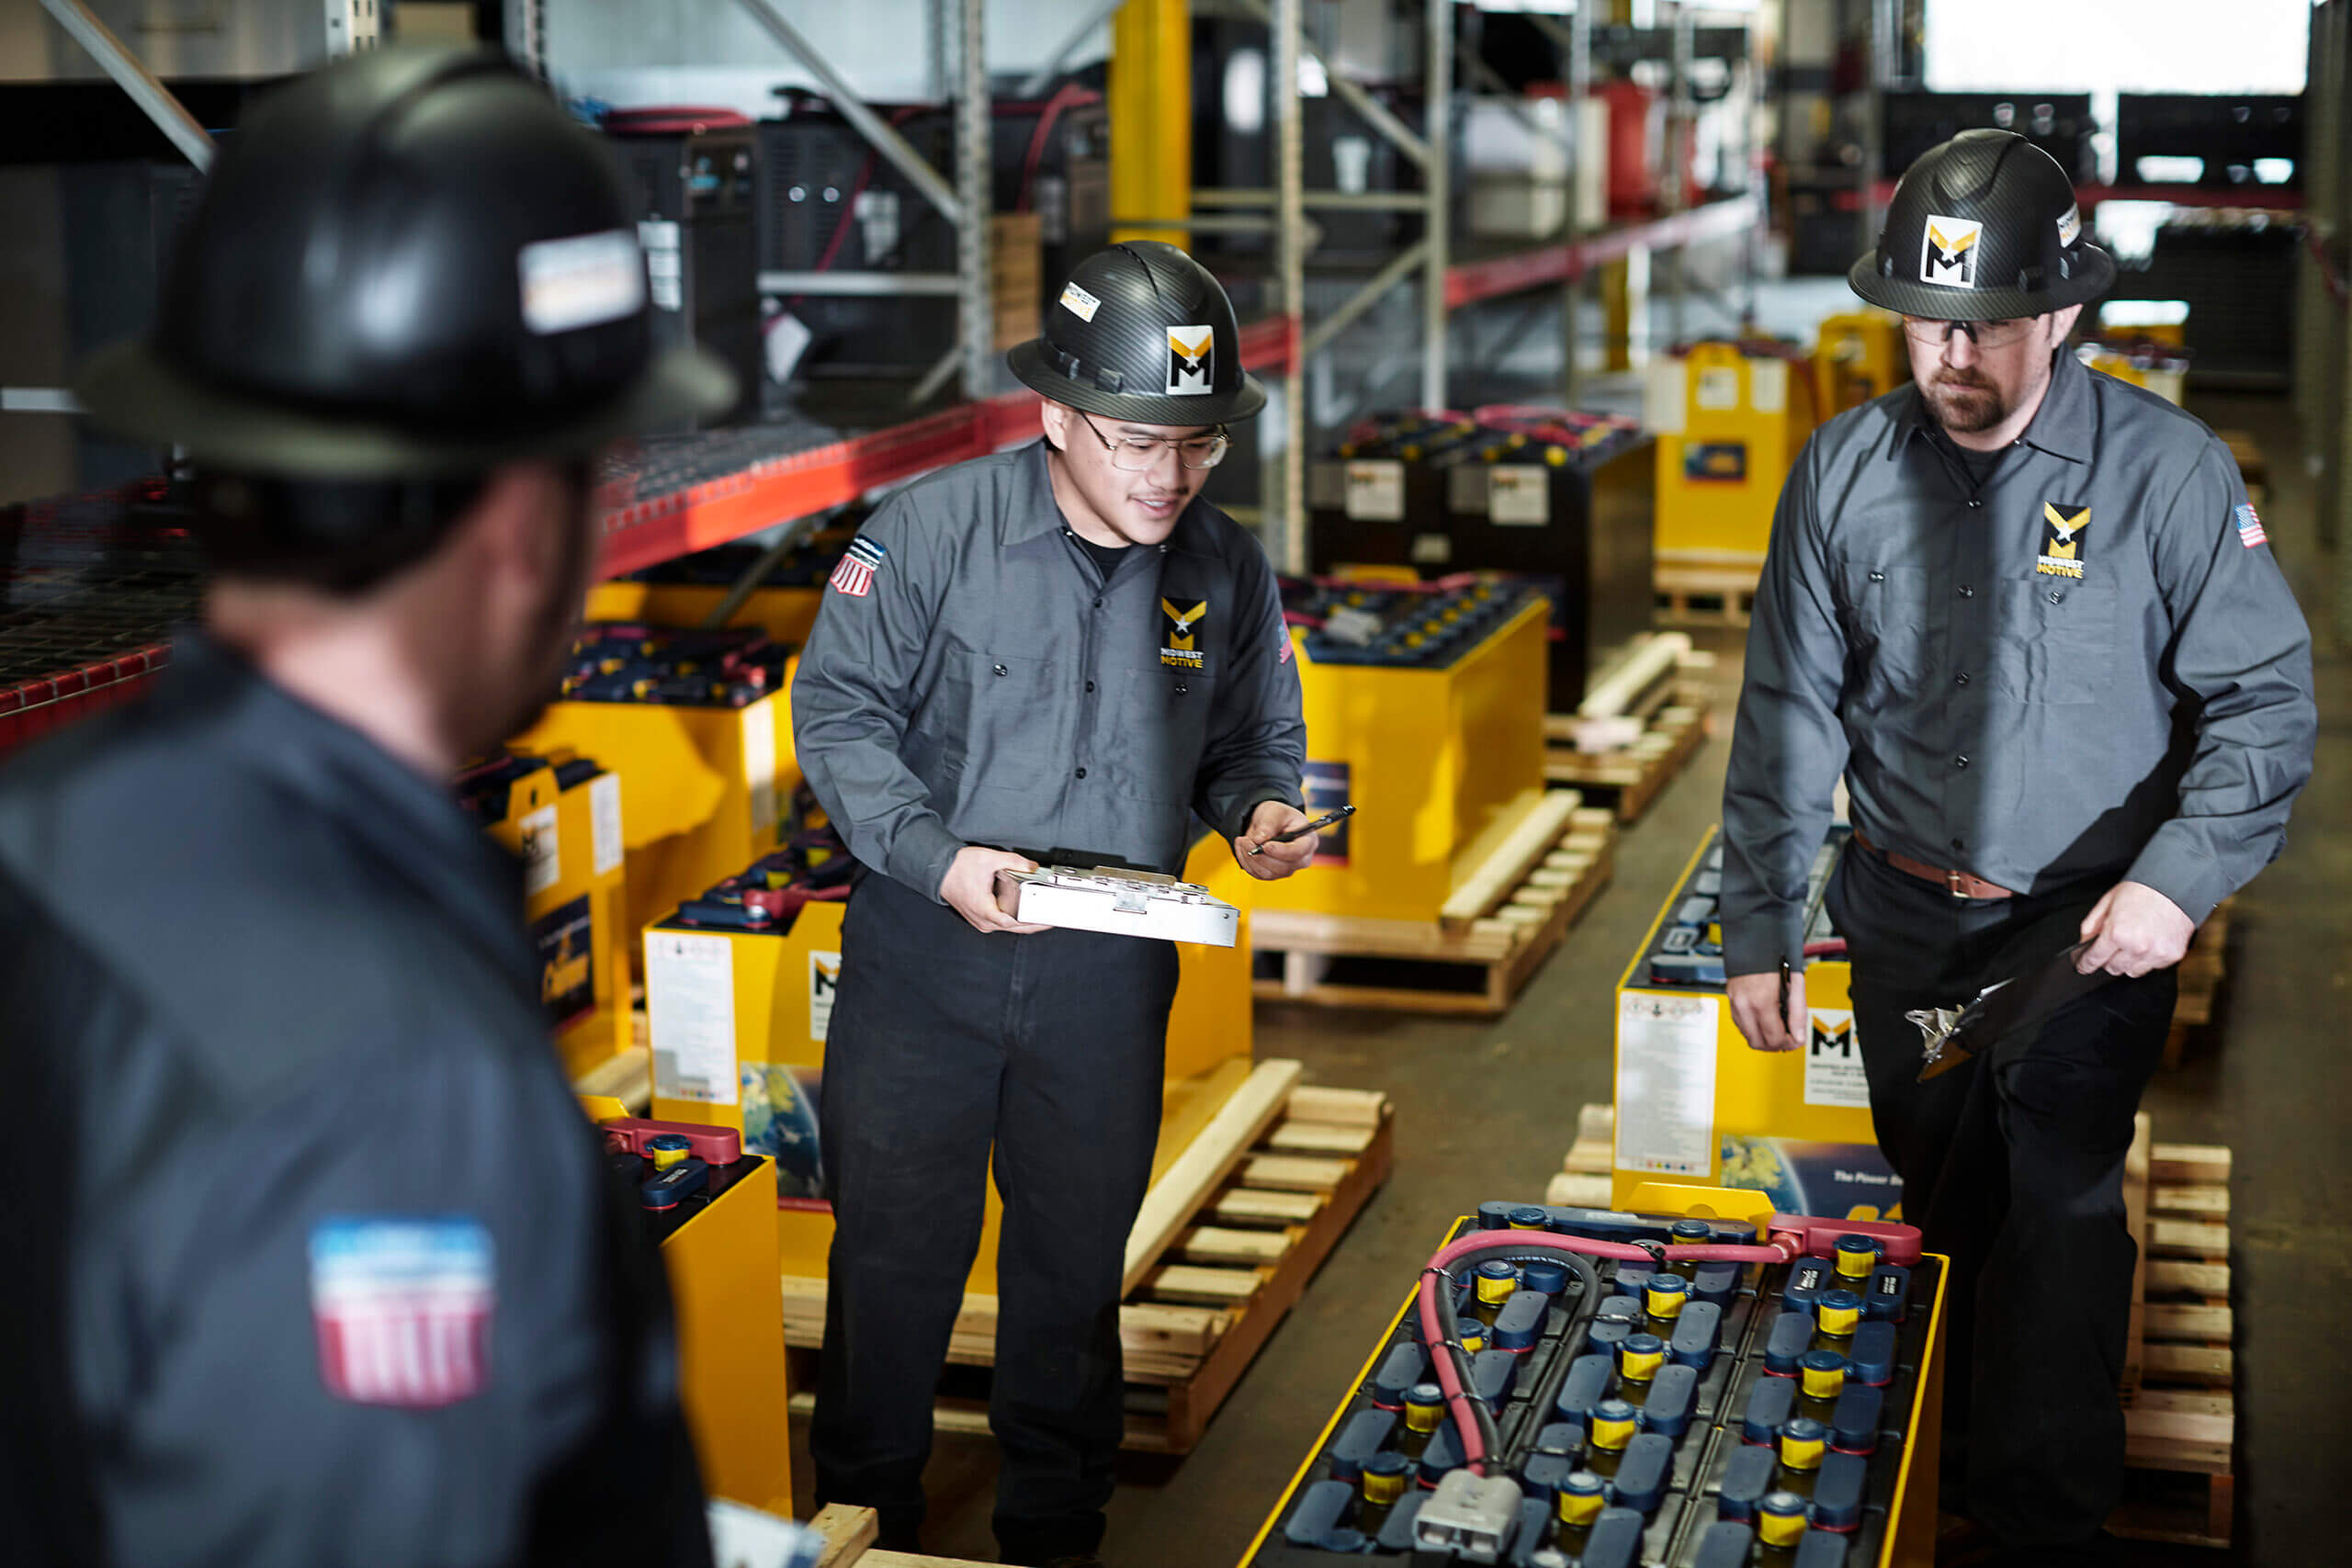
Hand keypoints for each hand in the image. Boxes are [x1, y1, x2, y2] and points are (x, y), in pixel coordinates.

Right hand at [938, 846, 1051, 934]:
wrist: (938, 869)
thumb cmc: (956, 868)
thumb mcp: (989, 859)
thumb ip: (1014, 861)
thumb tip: (1031, 866)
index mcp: (984, 910)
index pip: (1014, 923)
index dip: (1034, 923)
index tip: (1047, 921)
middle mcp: (982, 920)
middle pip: (1015, 928)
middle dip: (1035, 924)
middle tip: (1052, 920)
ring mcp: (980, 921)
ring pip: (1008, 927)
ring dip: (1025, 922)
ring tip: (1042, 916)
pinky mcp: (980, 917)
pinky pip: (1002, 922)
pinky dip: (1014, 918)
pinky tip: (1025, 912)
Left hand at [1235, 800, 1317, 880]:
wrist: (1270, 823)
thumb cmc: (1278, 816)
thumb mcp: (1275, 811)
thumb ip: (1269, 823)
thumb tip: (1260, 839)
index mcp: (1308, 841)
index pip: (1299, 852)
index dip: (1282, 851)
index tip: (1266, 846)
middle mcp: (1301, 859)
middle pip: (1283, 867)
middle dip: (1261, 856)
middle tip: (1245, 840)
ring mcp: (1287, 869)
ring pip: (1268, 873)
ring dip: (1250, 859)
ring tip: (1241, 841)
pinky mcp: (1273, 874)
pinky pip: (1258, 874)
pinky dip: (1246, 862)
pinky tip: (1242, 848)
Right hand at [1728, 968, 1805, 1052]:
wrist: (1752, 944)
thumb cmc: (1774, 960)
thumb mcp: (1795, 983)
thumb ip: (1798, 1012)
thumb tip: (1799, 1036)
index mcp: (1762, 1001)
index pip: (1774, 1038)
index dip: (1789, 1043)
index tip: (1797, 1039)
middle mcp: (1744, 1006)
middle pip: (1759, 1043)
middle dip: (1776, 1045)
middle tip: (1788, 1038)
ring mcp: (1735, 1005)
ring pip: (1748, 1038)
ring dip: (1764, 1039)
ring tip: (1777, 1030)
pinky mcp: (1731, 1003)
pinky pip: (1742, 1026)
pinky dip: (1754, 1029)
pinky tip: (1765, 1021)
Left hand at [2076, 880, 2193, 976]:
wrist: (2174, 886)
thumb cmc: (2141, 891)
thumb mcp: (2107, 902)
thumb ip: (2091, 925)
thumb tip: (2084, 943)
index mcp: (2117, 933)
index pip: (2094, 959)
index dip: (2085, 964)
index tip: (2083, 966)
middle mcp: (2137, 947)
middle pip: (2113, 968)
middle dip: (2108, 960)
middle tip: (2112, 947)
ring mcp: (2157, 953)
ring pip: (2133, 971)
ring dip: (2129, 962)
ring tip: (2133, 943)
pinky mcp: (2173, 955)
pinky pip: (2153, 966)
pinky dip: (2149, 959)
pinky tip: (2150, 942)